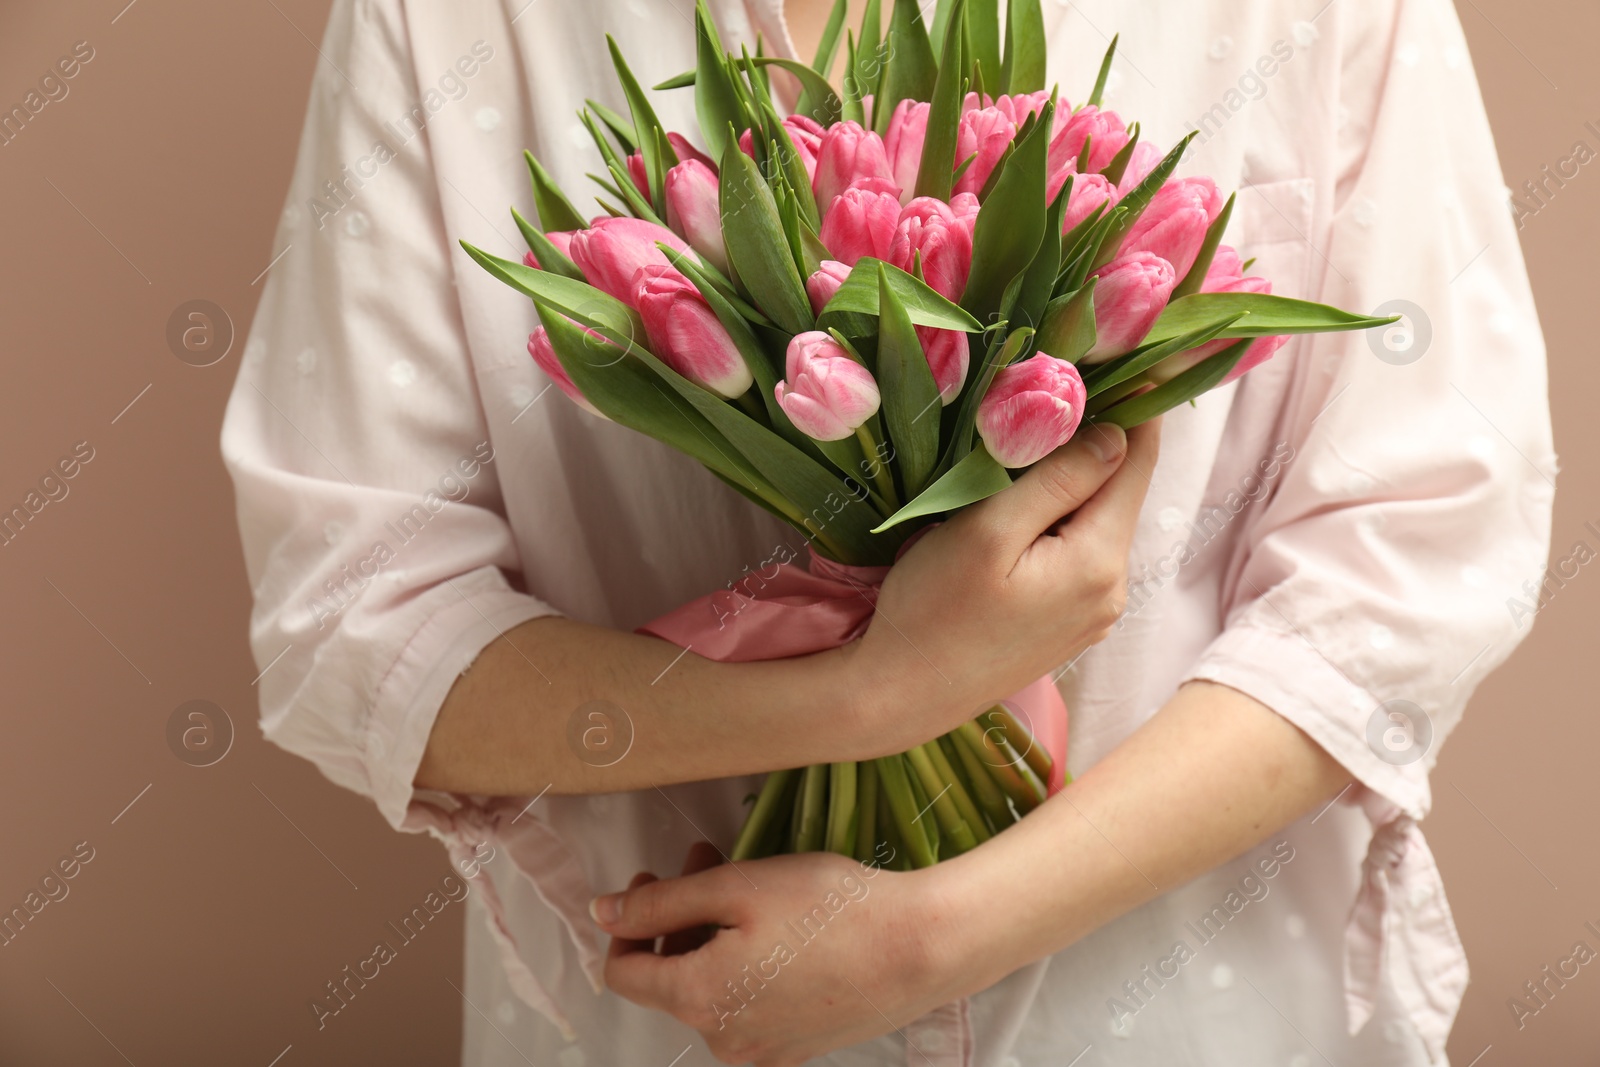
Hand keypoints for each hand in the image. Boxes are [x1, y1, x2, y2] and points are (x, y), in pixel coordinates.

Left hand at [596, 845, 976, 1066]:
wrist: (922, 948)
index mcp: (697, 1001)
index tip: (654, 876)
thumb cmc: (830, 909)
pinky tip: (779, 929)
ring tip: (749, 884)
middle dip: (678, 916)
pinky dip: (748, 967)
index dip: (629, 921)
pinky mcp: (800, 1049)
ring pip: (711, 990)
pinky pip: (751, 1007)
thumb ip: (659, 903)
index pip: (624, 973)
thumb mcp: (735, 886)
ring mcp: (765, 1052)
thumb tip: (602, 914)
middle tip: (707, 858)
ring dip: (714, 937)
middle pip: (671, 978)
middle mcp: (724, 1041)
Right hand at [848, 420, 1160, 754]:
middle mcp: (1112, 590)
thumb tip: (1116, 434)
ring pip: (1097, 520)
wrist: (901, 696)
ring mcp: (1093, 612)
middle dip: (1094, 438)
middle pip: (1120, 489)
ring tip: (1025, 444)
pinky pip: (1078, 552)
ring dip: (1071, 480)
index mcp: (1100, 561)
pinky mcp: (1068, 624)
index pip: (1139, 459)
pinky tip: (1018, 507)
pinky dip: (1058, 518)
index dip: (1134, 403)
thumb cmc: (933, 611)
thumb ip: (1057, 480)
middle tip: (1053, 388)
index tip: (1114, 355)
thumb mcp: (988, 531)